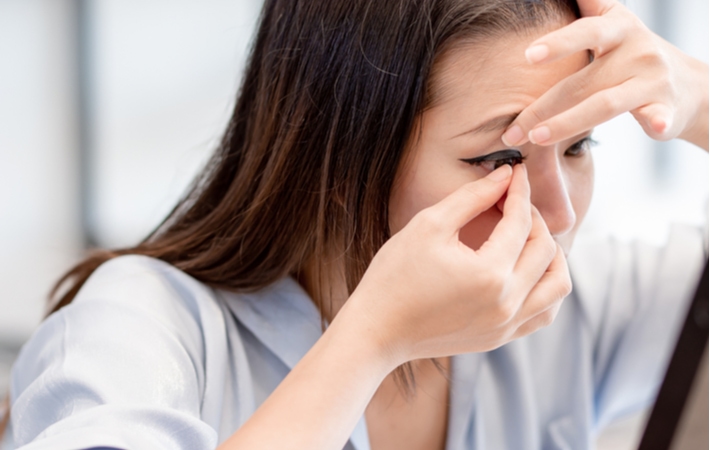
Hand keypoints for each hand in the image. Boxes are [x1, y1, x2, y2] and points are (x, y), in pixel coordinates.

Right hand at [346, 164, 571, 364]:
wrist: (377, 330)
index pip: (520, 223)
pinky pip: (544, 313)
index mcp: (490, 274)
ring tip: (528, 238)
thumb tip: (504, 176)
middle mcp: (507, 304)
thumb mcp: (429, 225)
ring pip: (557, 285)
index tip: (515, 172)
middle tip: (511, 202)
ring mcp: (506, 326)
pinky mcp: (500, 338)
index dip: (519, 192)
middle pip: (546, 250)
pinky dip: (545, 288)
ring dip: (551, 256)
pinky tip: (526, 271)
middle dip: (533, 218)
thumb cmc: (394, 276)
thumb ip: (472, 197)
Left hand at [501, 0, 708, 150]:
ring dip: (567, 123)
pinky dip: (657, 121)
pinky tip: (654, 128)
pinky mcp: (665, 109)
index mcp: (618, 29)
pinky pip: (658, 116)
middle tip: (511, 131)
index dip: (559, 43)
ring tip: (536, 139)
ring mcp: (651, 81)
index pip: (586, 32)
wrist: (689, 86)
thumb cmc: (633, 56)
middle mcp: (637, 51)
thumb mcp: (614, 23)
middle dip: (541, 108)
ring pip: (605, 105)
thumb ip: (587, 7)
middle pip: (581, 81)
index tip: (529, 55)